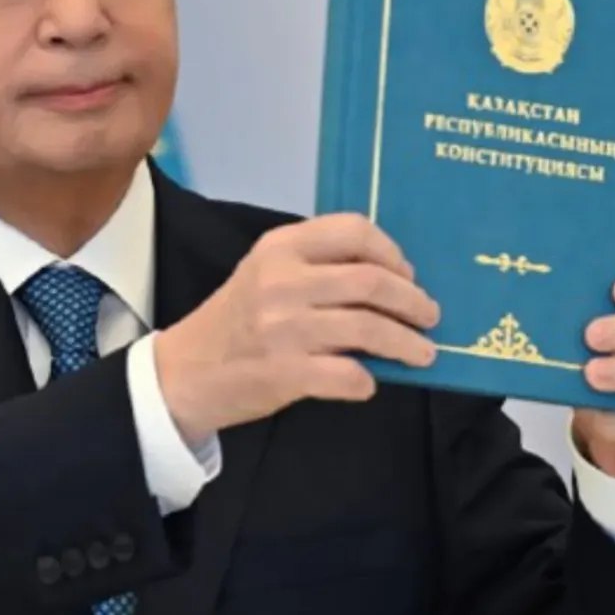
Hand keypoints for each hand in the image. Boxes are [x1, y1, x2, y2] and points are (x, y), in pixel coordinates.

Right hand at [153, 213, 439, 441]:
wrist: (185, 372)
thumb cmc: (236, 320)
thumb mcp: (266, 273)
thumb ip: (316, 266)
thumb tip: (391, 280)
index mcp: (280, 248)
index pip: (353, 231)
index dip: (392, 254)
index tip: (408, 276)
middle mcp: (282, 281)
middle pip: (372, 281)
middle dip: (413, 302)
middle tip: (429, 317)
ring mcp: (283, 328)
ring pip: (369, 328)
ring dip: (407, 343)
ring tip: (422, 353)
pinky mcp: (284, 372)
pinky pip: (348, 374)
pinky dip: (367, 381)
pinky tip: (369, 383)